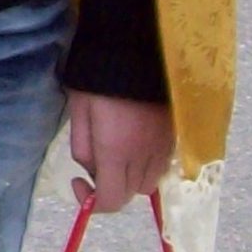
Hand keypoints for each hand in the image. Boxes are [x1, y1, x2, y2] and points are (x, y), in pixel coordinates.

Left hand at [67, 90, 173, 216]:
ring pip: (148, 184)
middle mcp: (145, 155)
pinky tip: (133, 145)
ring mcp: (164, 147)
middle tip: (94, 164)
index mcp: (117, 151)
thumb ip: (82, 147)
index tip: (77, 181)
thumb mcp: (79, 111)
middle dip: (109, 188)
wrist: (138, 50)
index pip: (112, 200)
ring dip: (129, 179)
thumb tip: (90, 170)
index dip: (92, 201)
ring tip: (114, 154)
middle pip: (130, 195)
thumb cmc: (99, 79)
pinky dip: (145, 166)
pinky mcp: (175, 136)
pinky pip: (161, 166)